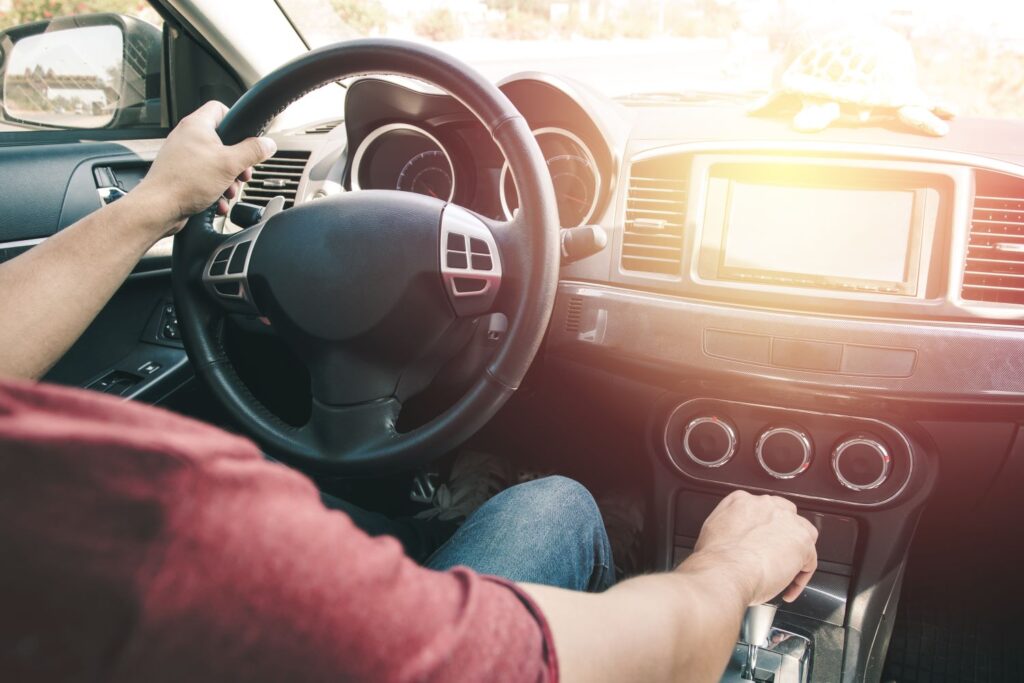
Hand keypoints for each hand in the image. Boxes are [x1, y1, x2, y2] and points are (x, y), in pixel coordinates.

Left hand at [133, 101, 277, 236]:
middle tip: (242, 172)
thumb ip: (253, 151)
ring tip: (228, 190)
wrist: (159, 207)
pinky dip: (215, 190)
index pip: (220, 108)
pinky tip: (218, 202)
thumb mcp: (230, 164)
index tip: (247, 137)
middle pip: (223, 141)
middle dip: (237, 161)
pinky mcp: (181, 175)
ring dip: (227, 179)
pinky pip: (205, 178)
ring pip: (215, 163)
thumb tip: (268, 144)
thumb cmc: (186, 181)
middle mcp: (187, 138)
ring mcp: (182, 157)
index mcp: (197, 126)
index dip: (236, 121)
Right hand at [686, 490, 817, 604]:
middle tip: (773, 559)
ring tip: (784, 574)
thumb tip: (734, 542)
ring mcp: (786, 521)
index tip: (758, 545)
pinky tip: (787, 589)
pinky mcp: (802, 541)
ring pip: (802, 534)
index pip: (760, 510)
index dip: (761, 531)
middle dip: (782, 537)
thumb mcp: (712, 533)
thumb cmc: (716, 561)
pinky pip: (809, 560)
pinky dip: (800, 578)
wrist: (724, 572)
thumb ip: (728, 530)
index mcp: (741, 501)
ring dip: (796, 554)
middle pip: (784, 516)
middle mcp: (766, 505)